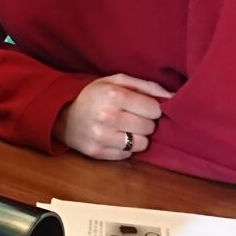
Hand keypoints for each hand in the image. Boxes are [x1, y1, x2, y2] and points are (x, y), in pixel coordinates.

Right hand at [54, 74, 171, 159]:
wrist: (62, 116)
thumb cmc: (94, 95)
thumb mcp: (116, 81)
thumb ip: (146, 86)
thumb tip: (174, 96)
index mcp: (113, 95)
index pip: (154, 109)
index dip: (152, 108)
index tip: (143, 107)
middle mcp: (107, 117)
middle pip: (149, 127)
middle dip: (145, 122)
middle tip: (132, 117)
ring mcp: (101, 137)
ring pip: (141, 144)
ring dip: (137, 137)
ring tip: (125, 128)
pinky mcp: (97, 152)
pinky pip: (127, 154)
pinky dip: (125, 147)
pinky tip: (114, 137)